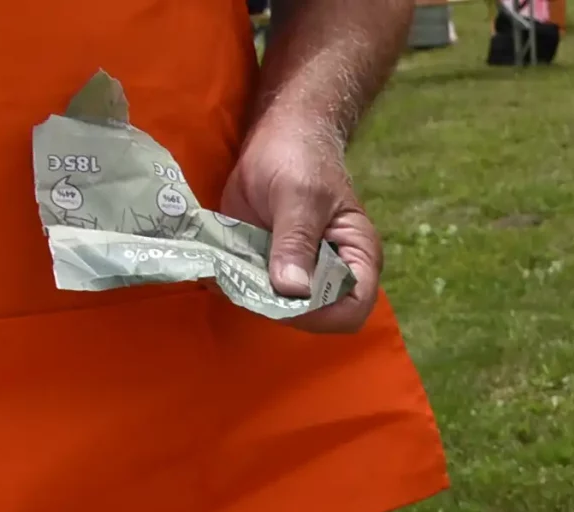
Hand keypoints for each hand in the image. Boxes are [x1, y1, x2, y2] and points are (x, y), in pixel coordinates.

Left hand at [221, 111, 381, 334]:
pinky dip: (234, 287)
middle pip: (313, 317)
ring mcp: (300, 272)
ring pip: (280, 309)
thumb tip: (292, 290)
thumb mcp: (299, 196)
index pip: (352, 310)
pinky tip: (216, 271)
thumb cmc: (301, 157)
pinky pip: (255, 291)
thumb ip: (296, 242)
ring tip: (224, 275)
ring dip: (250, 298)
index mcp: (357, 258)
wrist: (280, 131)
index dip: (321, 315)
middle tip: (243, 283)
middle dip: (278, 308)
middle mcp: (332, 274)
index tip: (284, 298)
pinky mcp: (270, 265)